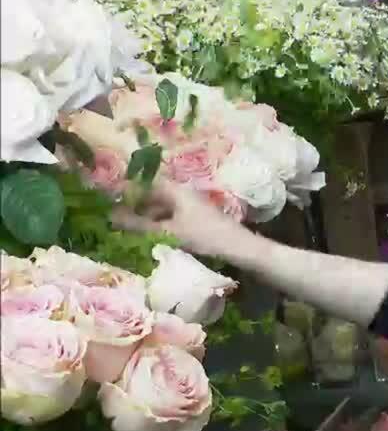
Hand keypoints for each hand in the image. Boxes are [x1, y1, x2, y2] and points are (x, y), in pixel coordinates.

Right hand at [113, 182, 250, 258]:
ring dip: (145, 218)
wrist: (237, 246)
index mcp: (175, 190)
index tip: (107, 200)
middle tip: (113, 218)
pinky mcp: (194, 218)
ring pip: (161, 209)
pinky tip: (148, 236)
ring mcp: (189, 206)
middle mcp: (182, 193)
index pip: (144, 184)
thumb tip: (109, 216)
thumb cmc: (202, 235)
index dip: (126, 190)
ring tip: (126, 230)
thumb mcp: (167, 231)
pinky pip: (170, 218)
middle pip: (152, 197)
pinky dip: (158, 224)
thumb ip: (138, 224)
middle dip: (134, 207)